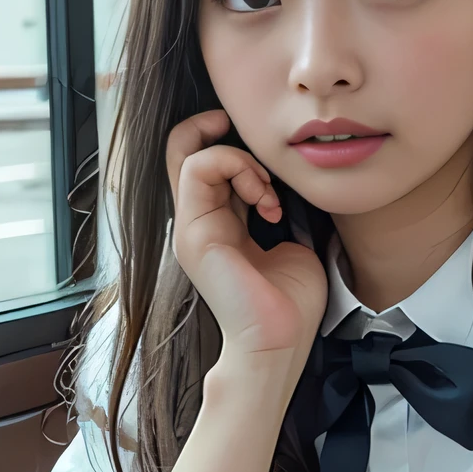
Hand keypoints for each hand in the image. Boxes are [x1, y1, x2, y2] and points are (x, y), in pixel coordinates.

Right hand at [166, 111, 327, 365]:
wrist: (280, 342)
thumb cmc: (290, 305)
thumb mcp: (290, 243)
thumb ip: (279, 210)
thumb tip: (288, 187)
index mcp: (221, 227)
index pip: (204, 168)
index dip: (223, 142)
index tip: (261, 147)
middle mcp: (199, 224)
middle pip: (182, 152)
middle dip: (212, 128)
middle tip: (242, 131)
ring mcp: (192, 229)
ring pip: (190, 154)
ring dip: (239, 158)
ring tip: (268, 191)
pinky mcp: (194, 234)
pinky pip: (197, 169)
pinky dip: (234, 167)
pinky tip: (264, 199)